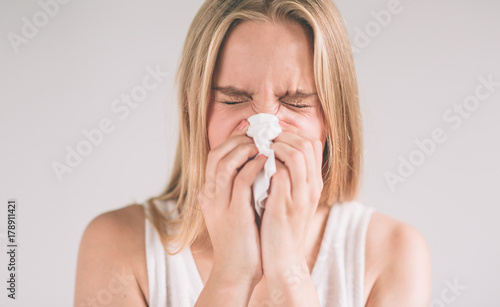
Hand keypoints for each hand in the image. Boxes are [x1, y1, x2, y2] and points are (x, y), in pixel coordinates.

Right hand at [198, 119, 266, 285]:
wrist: (237, 270)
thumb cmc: (242, 239)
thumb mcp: (234, 209)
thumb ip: (238, 188)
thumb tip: (254, 165)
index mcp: (209, 193)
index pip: (214, 156)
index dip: (231, 139)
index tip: (249, 129)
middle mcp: (210, 195)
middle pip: (217, 154)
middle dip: (237, 138)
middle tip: (258, 131)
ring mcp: (220, 203)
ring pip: (226, 162)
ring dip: (245, 148)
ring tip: (263, 142)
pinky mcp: (234, 212)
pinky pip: (241, 179)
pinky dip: (254, 165)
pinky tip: (267, 159)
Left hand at [260, 122, 323, 276]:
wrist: (283, 260)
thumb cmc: (281, 228)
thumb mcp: (290, 199)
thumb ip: (287, 177)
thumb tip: (271, 152)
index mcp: (314, 184)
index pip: (312, 143)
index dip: (292, 132)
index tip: (272, 131)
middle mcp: (312, 187)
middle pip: (306, 143)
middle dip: (283, 134)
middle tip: (263, 135)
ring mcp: (300, 196)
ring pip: (296, 154)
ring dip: (275, 145)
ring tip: (259, 147)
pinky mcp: (285, 205)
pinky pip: (280, 173)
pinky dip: (267, 163)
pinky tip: (253, 164)